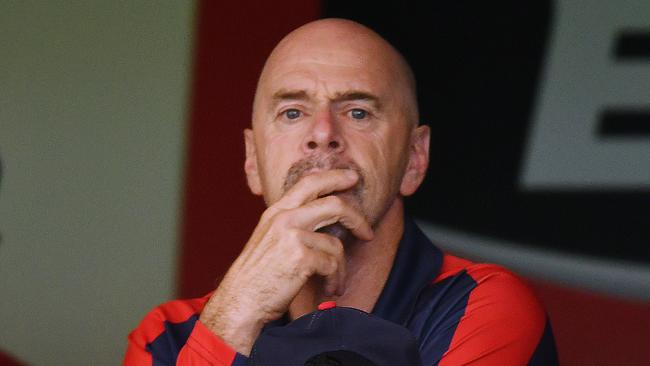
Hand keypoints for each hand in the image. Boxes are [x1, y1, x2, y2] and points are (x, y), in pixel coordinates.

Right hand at [199, 169, 373, 355]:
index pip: (309, 183)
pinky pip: (332, 264)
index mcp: (276, 211)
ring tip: (336, 282)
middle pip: (334, 205)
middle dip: (357, 218)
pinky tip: (329, 289)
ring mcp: (292, 236)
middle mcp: (285, 218)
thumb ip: (291, 224)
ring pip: (336, 244)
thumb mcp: (269, 239)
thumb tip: (324, 219)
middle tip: (367, 232)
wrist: (240, 301)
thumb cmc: (257, 276)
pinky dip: (335, 279)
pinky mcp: (301, 257)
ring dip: (341, 267)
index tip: (352, 178)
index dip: (334, 178)